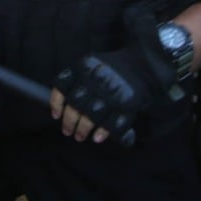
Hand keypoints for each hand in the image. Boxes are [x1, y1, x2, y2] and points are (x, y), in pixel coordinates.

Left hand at [48, 7, 170, 145]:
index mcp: (85, 67)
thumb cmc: (113, 67)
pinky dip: (104, 131)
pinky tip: (97, 137)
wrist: (143, 63)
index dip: (57, 103)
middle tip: (68, 131)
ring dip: (83, 129)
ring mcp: (112, 92)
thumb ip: (76, 79)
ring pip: (91, 115)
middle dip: (70, 122)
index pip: (63, 86)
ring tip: (80, 136)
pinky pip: (112, 122)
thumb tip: (61, 105)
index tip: (56, 115)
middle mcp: (97, 79)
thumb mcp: (91, 64)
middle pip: (76, 105)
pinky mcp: (127, 103)